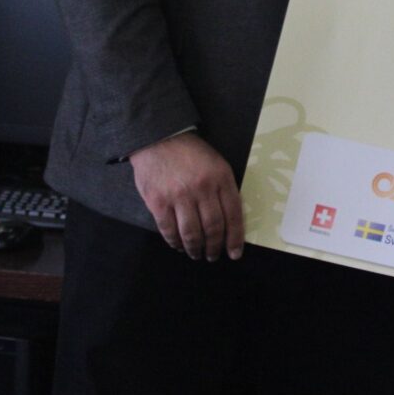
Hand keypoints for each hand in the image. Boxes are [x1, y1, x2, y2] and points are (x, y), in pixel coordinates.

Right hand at [129, 132, 244, 259]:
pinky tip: (178, 245)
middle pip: (213, 227)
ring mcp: (179, 196)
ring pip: (191, 233)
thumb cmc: (191, 153)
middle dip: (215, 247)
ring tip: (196, 254)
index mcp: (221, 178)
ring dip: (195, 248)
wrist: (159, 138)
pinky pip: (168, 230)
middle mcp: (202, 189)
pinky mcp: (158, 202)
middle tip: (213, 256)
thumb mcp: (217, 164)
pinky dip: (175, 242)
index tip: (235, 253)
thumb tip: (229, 220)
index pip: (234, 214)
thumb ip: (223, 189)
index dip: (235, 238)